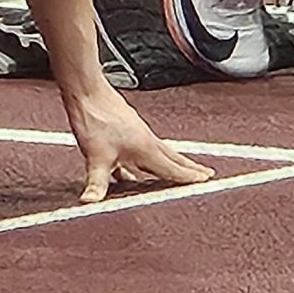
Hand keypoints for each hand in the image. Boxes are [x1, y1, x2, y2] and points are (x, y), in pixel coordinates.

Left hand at [62, 87, 213, 203]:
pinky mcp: (127, 129)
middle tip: (207, 174)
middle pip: (174, 158)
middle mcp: (147, 140)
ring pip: (161, 152)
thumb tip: (92, 201)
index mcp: (146, 149)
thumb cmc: (94, 118)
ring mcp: (138, 133)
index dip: (189, 178)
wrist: (86, 91)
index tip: (205, 183)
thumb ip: (97, 182)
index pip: (173, 169)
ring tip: (182, 170)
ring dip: (172, 163)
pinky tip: (134, 170)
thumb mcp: (95, 157)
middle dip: (190, 168)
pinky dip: (147, 160)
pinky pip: (143, 149)